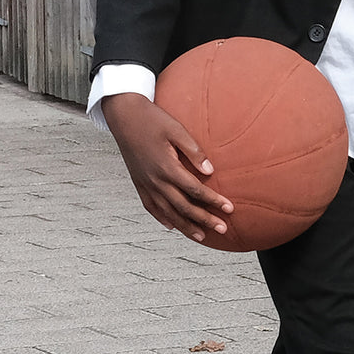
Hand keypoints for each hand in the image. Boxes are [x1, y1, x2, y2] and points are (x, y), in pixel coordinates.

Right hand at [101, 92, 232, 241]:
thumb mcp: (177, 130)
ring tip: (201, 236)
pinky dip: (163, 219)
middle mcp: (156, 180)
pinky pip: (151, 208)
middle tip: (222, 228)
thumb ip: (194, 151)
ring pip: (168, 213)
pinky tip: (172, 226)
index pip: (195, 190)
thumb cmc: (152, 120)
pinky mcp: (139, 184)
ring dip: (186, 226)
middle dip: (204, 220)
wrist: (124, 117)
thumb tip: (210, 171)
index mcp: (167, 167)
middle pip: (184, 207)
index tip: (229, 208)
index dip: (213, 201)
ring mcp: (145, 185)